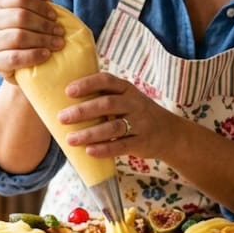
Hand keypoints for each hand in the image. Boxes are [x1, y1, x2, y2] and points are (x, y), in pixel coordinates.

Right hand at [0, 0, 64, 82]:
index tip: (55, 16)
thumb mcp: (40, 12)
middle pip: (20, 16)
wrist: (29, 63)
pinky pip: (14, 57)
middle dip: (44, 25)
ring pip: (18, 36)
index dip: (41, 6)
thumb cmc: (35, 31)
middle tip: (60, 32)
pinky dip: (33, 55)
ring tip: (58, 44)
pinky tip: (46, 55)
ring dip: (42, 40)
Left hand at [57, 72, 175, 161]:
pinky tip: (89, 151)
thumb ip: (106, 97)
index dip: (88, 84)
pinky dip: (104, 149)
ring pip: (113, 128)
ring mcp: (140, 123)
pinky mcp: (142, 142)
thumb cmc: (138, 114)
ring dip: (90, 133)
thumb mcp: (128, 99)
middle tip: (62, 118)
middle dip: (82, 111)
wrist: (171, 133)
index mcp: (127, 89)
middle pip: (107, 104)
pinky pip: (122, 146)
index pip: (107, 81)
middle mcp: (135, 104)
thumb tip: (67, 101)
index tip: (68, 91)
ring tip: (70, 139)